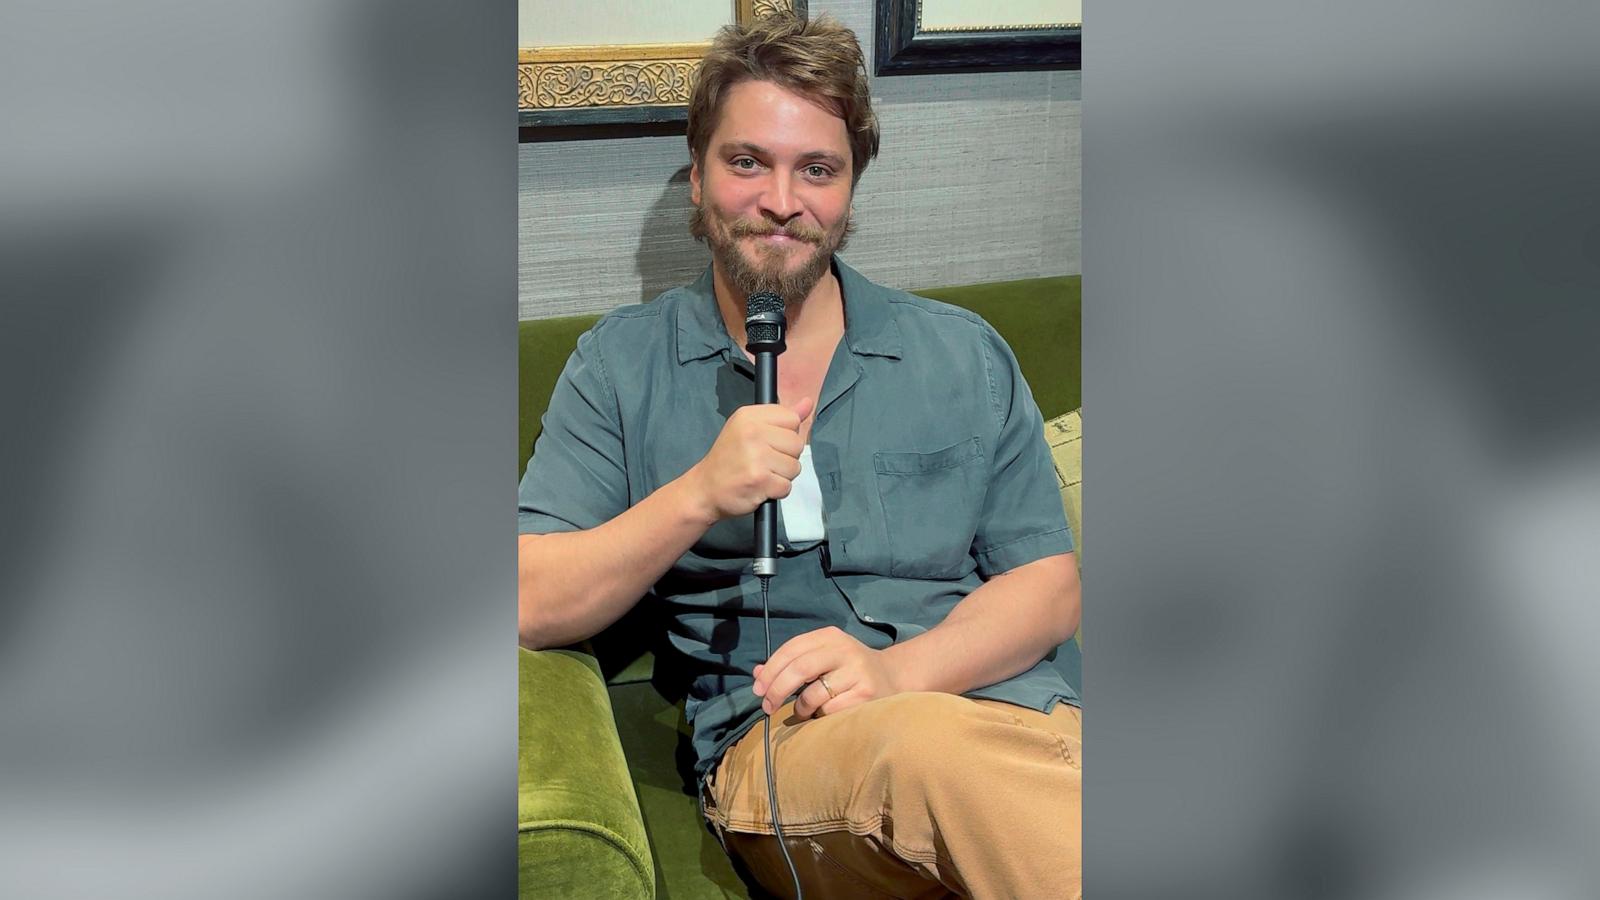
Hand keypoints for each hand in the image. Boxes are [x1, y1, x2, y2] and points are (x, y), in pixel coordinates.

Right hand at [686, 395, 813, 521]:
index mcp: (749, 416)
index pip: (792, 418)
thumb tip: (808, 403)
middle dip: (786, 457)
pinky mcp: (760, 480)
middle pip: (797, 444)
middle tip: (764, 462)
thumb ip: (780, 417)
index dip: (785, 435)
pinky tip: (760, 487)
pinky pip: (787, 486)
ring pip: (794, 466)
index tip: (769, 443)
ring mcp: (756, 456)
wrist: (705, 489)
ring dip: (782, 476)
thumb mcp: (749, 428)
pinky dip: (776, 491)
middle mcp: (752, 432)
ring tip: (761, 474)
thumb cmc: (729, 459)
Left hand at [752, 625, 904, 718]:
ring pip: (813, 694)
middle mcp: (844, 650)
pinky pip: (829, 711)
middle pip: (799, 669)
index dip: (770, 670)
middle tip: (767, 707)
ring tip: (803, 711)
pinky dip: (820, 716)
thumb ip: (790, 663)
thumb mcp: (821, 657)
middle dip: (777, 690)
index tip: (757, 689)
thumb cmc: (848, 669)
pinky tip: (824, 713)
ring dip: (800, 708)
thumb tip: (755, 674)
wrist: (893, 678)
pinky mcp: (866, 695)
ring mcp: (857, 672)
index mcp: (830, 636)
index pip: (791, 648)